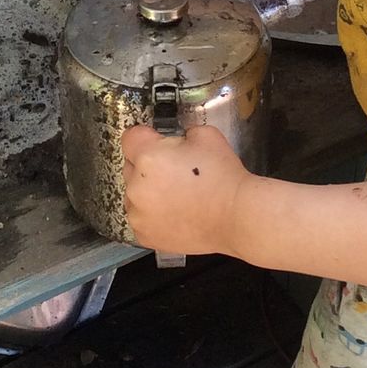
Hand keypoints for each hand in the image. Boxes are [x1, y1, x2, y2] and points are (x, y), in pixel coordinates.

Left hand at [122, 123, 252, 256]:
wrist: (236, 217)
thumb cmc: (223, 177)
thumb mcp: (206, 135)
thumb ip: (181, 133)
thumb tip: (174, 141)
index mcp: (148, 157)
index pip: (130, 137)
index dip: (147, 137)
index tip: (157, 142)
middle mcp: (136, 186)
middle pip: (131, 166)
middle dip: (148, 166)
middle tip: (177, 172)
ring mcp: (138, 214)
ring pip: (134, 194)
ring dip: (148, 192)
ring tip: (178, 195)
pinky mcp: (144, 234)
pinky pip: (141, 217)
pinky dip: (153, 215)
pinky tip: (176, 212)